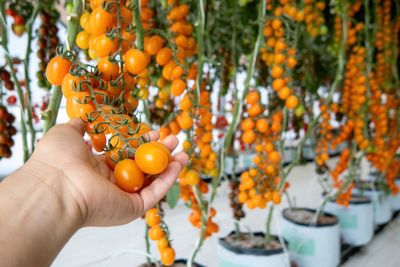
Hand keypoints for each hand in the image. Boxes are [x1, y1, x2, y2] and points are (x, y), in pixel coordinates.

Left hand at [27, 119, 187, 226]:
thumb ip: (80, 125)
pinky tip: (180, 163)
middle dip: (159, 152)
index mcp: (97, 168)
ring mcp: (123, 197)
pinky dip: (169, 178)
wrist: (56, 186)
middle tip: (174, 139)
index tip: (154, 132)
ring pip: (152, 181)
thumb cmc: (58, 159)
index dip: (141, 142)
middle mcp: (111, 183)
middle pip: (142, 167)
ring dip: (169, 166)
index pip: (125, 155)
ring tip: (184, 150)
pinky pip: (155, 192)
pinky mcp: (132, 208)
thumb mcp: (67, 133)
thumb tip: (84, 119)